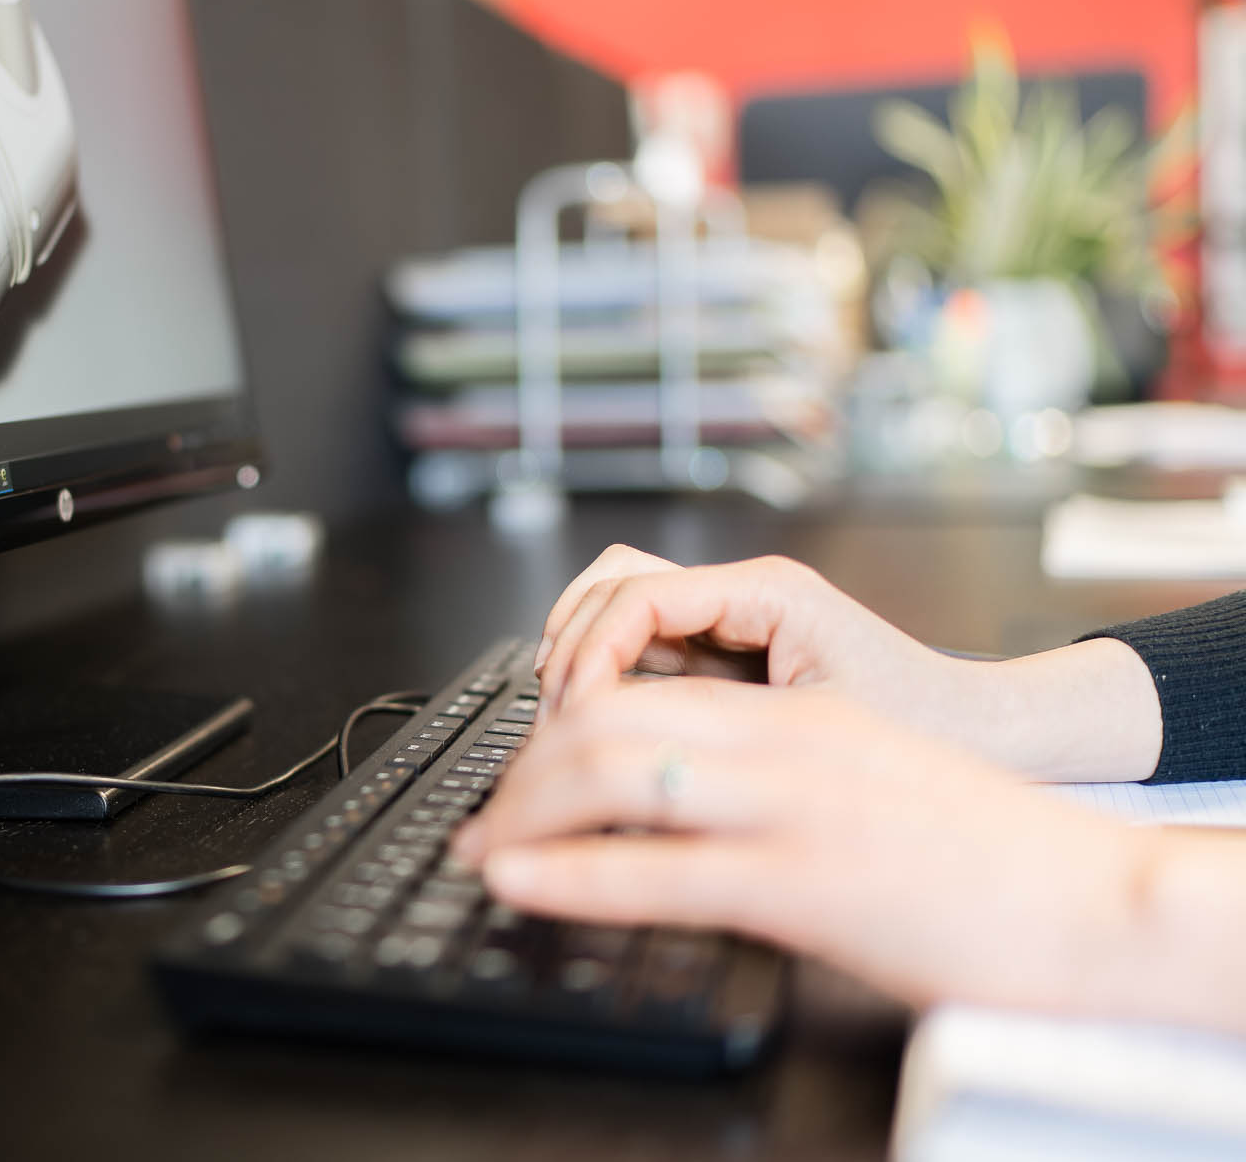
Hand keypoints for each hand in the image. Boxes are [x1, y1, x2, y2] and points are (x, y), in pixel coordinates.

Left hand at [452, 679, 1168, 1018]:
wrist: (1089, 897)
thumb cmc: (976, 848)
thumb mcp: (855, 777)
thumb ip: (766, 768)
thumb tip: (672, 793)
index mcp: (794, 712)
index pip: (643, 680)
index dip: (558, 716)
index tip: (523, 766)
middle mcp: (784, 739)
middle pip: (608, 716)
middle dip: (524, 765)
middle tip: (488, 814)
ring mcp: (791, 805)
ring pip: (614, 771)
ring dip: (525, 810)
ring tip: (487, 846)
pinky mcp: (804, 881)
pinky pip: (654, 867)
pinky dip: (567, 873)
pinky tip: (517, 881)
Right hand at [532, 546, 1160, 782]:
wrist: (994, 741)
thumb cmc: (928, 735)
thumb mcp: (811, 738)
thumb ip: (713, 728)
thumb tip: (620, 747)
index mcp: (768, 594)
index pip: (639, 596)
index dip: (591, 655)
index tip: (575, 715)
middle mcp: (744, 593)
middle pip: (612, 584)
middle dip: (572, 647)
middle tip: (558, 721)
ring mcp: (732, 618)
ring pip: (617, 607)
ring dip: (583, 657)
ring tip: (573, 724)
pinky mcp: (727, 651)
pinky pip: (643, 646)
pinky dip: (611, 677)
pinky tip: (611, 729)